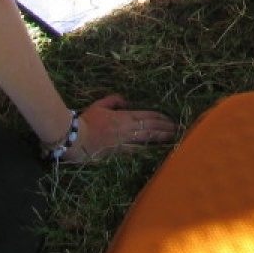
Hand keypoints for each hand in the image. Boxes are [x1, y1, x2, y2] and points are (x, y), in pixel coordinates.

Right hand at [60, 93, 176, 162]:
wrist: (75, 138)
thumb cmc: (86, 121)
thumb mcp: (100, 105)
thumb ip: (114, 100)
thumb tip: (127, 101)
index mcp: (124, 116)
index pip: (147, 116)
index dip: (160, 117)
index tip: (170, 119)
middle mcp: (127, 128)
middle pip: (151, 126)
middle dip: (166, 127)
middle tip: (178, 129)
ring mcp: (124, 141)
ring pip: (147, 138)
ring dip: (161, 138)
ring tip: (173, 138)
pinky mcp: (119, 152)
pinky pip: (136, 151)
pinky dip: (147, 151)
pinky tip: (156, 152)